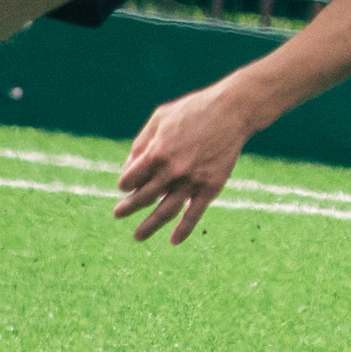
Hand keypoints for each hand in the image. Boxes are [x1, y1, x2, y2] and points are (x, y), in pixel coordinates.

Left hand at [113, 79, 260, 244]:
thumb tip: (130, 166)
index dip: (125, 184)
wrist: (232, 111)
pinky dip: (183, 230)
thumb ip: (142, 142)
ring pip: (165, 212)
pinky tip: (173, 241)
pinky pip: (194, 214)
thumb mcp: (161, 118)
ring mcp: (191, 181)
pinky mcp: (210, 187)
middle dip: (128, 207)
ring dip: (149, 226)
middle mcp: (171, 171)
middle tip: (119, 214)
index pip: (130, 179)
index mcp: (156, 152)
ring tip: (138, 236)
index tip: (126, 186)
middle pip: (143, 198)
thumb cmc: (193, 110)